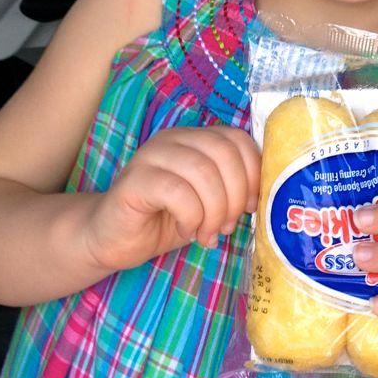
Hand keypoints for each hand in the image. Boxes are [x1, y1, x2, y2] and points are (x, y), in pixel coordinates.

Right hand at [84, 124, 259, 272]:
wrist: (113, 238)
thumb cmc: (165, 219)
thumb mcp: (208, 202)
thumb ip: (232, 189)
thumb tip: (264, 196)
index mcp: (194, 139)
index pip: (236, 139)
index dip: (253, 173)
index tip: (251, 206)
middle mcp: (174, 139)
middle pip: (224, 154)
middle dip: (235, 196)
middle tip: (227, 225)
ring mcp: (152, 156)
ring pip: (203, 172)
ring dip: (215, 211)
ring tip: (208, 233)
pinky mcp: (135, 180)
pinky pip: (177, 192)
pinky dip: (191, 216)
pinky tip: (186, 230)